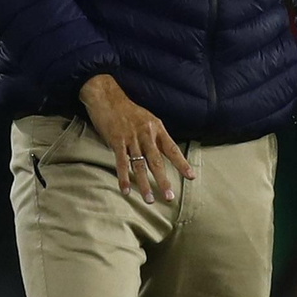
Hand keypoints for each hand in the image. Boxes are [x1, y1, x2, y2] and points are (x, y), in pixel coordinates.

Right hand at [79, 73, 195, 203]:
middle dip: (163, 180)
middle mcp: (146, 134)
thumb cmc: (126, 109)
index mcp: (156, 128)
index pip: (172, 149)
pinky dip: (123, 177)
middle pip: (157, 161)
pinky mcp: (116, 141)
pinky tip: (126, 190)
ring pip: (140, 165)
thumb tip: (161, 151)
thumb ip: (153, 135)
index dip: (182, 163)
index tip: (190, 177)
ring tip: (149, 199)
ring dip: (144, 184)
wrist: (106, 97)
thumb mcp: (146, 119)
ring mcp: (131, 138)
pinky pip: (121, 163)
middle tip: (169, 197)